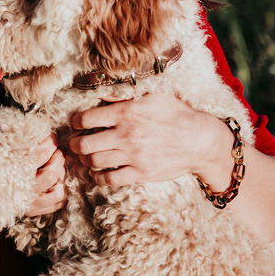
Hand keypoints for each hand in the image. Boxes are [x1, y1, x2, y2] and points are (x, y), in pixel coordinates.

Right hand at [23, 135, 66, 215]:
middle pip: (51, 173)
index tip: (51, 137)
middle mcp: (20, 189)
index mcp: (11, 168)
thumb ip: (17, 137)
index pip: (41, 154)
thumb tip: (37, 128)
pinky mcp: (31, 210)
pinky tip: (54, 181)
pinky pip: (56, 203)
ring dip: (60, 175)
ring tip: (56, 166)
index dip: (50, 142)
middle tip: (56, 151)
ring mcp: (26, 202)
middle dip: (58, 158)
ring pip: (56, 190)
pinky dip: (60, 190)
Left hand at [66, 92, 231, 187]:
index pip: (86, 119)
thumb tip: (102, 96)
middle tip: (74, 143)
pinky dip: (99, 177)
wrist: (200, 140)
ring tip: (86, 156)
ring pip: (94, 162)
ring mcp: (133, 156)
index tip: (75, 123)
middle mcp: (126, 135)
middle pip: (84, 144)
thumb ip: (124, 96)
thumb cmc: (177, 114)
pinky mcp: (140, 173)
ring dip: (85, 160)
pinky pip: (110, 179)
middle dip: (74, 144)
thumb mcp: (152, 96)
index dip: (75, 121)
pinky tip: (98, 172)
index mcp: (126, 113)